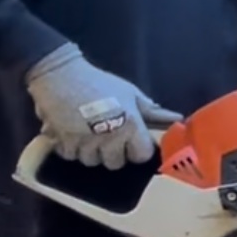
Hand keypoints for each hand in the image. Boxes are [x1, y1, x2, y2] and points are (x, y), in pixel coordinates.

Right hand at [26, 43, 180, 168]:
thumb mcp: (129, 93)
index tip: (130, 142)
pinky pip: (70, 156)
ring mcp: (86, 143)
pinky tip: (71, 132)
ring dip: (90, 151)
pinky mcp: (64, 143)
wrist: (59, 73)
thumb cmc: (99, 82)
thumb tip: (177, 119)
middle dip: (111, 152)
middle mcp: (110, 137)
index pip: (142, 156)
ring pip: (92, 162)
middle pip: (115, 163)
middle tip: (105, 135)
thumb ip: (151, 111)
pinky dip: (70, 148)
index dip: (136, 150)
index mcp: (129, 125)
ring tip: (86, 132)